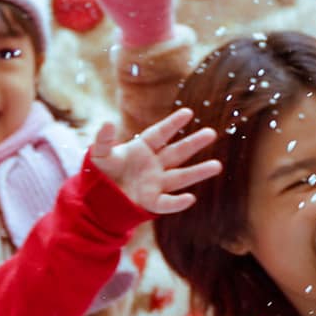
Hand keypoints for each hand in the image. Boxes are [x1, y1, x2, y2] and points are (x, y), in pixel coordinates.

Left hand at [88, 108, 222, 213]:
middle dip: (194, 143)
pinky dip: (178, 202)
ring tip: (217, 166)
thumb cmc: (102, 171)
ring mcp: (156, 183)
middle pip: (178, 152)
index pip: (160, 134)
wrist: (98, 196)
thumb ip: (103, 139)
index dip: (173, 124)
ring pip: (181, 177)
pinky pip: (166, 202)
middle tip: (211, 133)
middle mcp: (155, 164)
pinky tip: (191, 198)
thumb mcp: (99, 153)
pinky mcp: (151, 201)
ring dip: (198, 172)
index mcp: (143, 148)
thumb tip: (107, 122)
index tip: (188, 112)